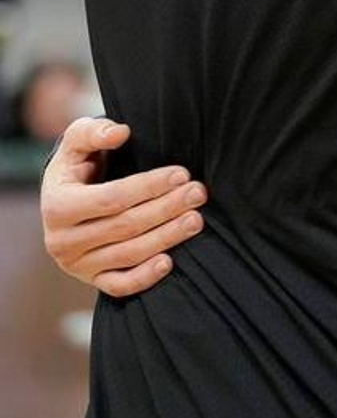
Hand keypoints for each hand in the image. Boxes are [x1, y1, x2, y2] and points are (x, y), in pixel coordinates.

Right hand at [40, 116, 207, 296]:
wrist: (70, 197)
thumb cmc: (81, 164)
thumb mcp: (78, 141)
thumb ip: (93, 132)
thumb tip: (120, 132)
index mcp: (57, 206)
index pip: (111, 199)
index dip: (148, 187)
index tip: (181, 173)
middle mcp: (62, 241)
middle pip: (124, 226)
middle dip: (166, 208)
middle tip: (198, 193)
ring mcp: (76, 264)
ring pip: (127, 255)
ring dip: (166, 238)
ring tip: (196, 220)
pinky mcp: (91, 279)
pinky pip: (119, 285)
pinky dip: (144, 277)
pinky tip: (169, 262)